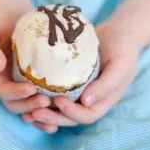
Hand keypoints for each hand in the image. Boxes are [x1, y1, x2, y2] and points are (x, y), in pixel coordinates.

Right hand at [0, 10, 50, 113]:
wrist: (12, 15)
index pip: (2, 90)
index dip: (15, 93)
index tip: (30, 89)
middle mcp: (5, 83)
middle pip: (15, 103)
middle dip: (29, 105)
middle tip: (46, 101)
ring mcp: (19, 83)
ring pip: (28, 103)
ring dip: (40, 109)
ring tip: (56, 105)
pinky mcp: (34, 79)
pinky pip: (40, 94)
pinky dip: (48, 104)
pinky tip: (62, 104)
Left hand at [23, 22, 139, 131]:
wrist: (119, 32)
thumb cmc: (123, 49)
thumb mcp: (120, 66)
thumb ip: (106, 85)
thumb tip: (86, 102)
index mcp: (103, 100)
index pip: (87, 115)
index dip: (72, 113)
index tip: (58, 101)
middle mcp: (89, 98)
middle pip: (69, 116)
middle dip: (52, 117)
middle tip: (33, 112)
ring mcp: (79, 88)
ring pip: (60, 106)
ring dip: (45, 110)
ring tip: (26, 109)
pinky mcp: (69, 76)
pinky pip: (56, 88)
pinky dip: (43, 93)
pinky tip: (28, 89)